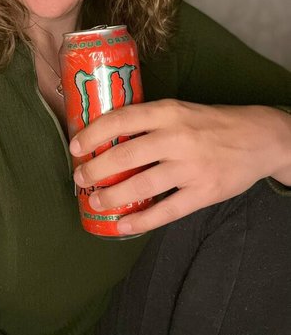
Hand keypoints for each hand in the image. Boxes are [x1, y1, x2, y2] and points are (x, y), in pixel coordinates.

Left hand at [70, 99, 290, 234]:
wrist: (260, 138)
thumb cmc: (211, 122)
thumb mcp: (180, 109)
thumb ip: (149, 120)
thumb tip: (108, 136)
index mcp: (168, 112)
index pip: (120, 119)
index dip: (93, 134)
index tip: (75, 145)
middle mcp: (176, 138)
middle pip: (124, 156)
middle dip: (94, 169)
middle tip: (79, 176)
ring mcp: (191, 167)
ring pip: (141, 186)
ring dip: (111, 197)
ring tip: (95, 201)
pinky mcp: (204, 193)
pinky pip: (167, 211)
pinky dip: (141, 221)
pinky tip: (123, 225)